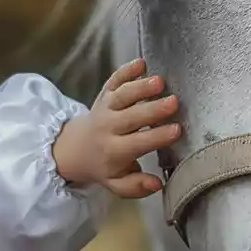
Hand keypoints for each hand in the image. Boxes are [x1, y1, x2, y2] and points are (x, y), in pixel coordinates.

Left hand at [51, 57, 180, 198]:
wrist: (74, 148)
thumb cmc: (104, 166)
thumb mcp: (116, 184)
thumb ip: (136, 187)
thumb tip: (157, 184)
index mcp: (114, 151)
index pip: (138, 143)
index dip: (157, 136)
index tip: (177, 130)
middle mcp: (109, 127)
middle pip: (131, 117)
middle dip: (152, 109)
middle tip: (174, 102)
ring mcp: (106, 107)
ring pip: (122, 96)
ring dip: (140, 87)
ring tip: (160, 81)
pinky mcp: (104, 93)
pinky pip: (113, 80)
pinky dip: (126, 70)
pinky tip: (141, 63)